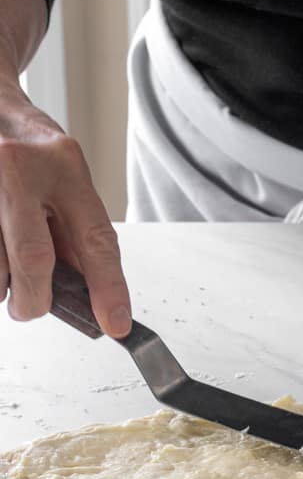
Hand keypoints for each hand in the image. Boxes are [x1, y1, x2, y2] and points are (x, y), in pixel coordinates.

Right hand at [0, 75, 130, 334]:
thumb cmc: (31, 153)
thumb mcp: (67, 182)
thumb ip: (77, 236)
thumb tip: (90, 298)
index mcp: (63, 164)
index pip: (94, 238)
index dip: (107, 288)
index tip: (115, 324)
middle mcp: (19, 165)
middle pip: (33, 259)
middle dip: (36, 299)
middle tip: (32, 308)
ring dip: (4, 285)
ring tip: (8, 267)